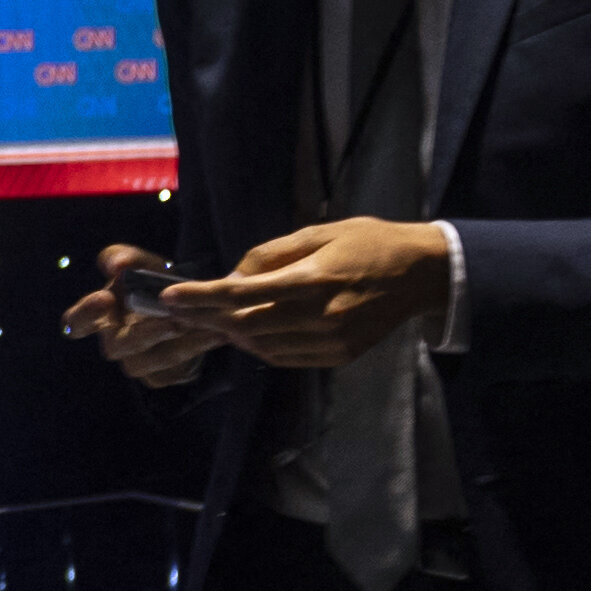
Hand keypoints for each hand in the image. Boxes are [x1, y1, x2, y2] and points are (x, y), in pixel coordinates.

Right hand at [62, 241, 220, 385]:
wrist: (188, 306)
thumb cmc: (153, 284)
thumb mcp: (140, 264)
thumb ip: (124, 257)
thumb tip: (115, 265)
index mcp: (98, 316)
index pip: (77, 322)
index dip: (85, 314)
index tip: (104, 298)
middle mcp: (113, 342)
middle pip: (116, 346)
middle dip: (143, 332)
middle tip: (171, 319)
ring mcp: (135, 363)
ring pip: (147, 361)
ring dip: (174, 343)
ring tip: (199, 323)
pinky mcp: (160, 377)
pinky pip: (173, 370)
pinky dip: (194, 350)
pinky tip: (214, 333)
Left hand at [162, 218, 452, 369]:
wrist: (420, 273)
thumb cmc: (368, 242)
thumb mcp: (319, 232)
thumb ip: (271, 255)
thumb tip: (233, 275)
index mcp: (313, 280)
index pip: (241, 294)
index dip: (200, 297)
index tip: (170, 296)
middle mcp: (319, 317)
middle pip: (246, 324)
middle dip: (207, 317)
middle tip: (179, 310)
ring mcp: (330, 342)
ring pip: (262, 346)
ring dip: (231, 334)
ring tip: (209, 321)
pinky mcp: (338, 357)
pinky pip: (286, 358)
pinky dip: (259, 348)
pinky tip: (246, 334)